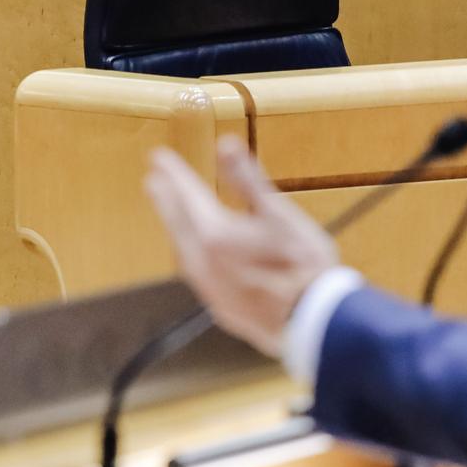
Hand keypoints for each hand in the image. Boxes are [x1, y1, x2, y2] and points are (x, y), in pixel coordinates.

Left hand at [145, 136, 339, 355]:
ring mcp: (209, 288)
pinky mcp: (220, 308)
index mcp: (215, 233)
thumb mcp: (279, 213)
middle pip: (177, 223)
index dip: (174, 173)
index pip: (188, 194)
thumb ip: (248, 180)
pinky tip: (198, 256)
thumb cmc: (303, 263)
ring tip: (170, 214)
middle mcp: (202, 262)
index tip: (157, 156)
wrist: (314, 322)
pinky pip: (195, 273)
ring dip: (175, 227)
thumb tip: (225, 143)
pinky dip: (190, 254)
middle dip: (165, 199)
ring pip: (183, 250)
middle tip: (152, 181)